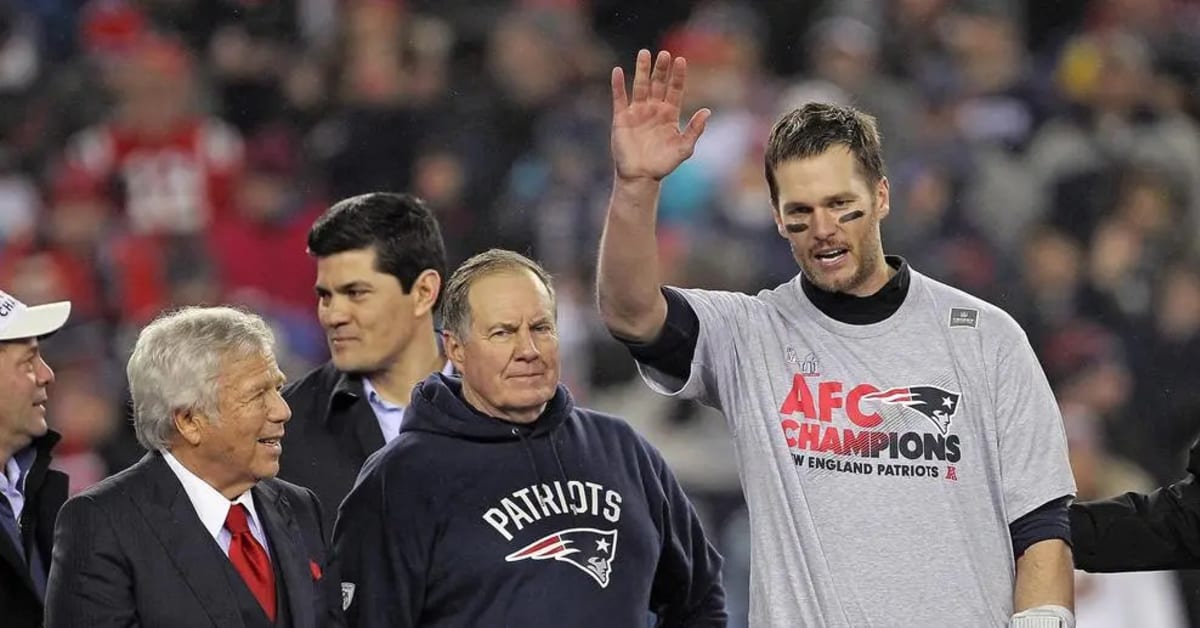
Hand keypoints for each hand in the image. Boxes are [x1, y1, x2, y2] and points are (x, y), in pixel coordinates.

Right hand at [611, 49, 709, 181]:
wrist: (641, 176)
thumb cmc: (663, 164)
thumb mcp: (685, 148)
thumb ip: (695, 129)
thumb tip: (707, 111)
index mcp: (670, 114)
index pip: (675, 89)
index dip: (678, 76)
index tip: (681, 60)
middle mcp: (654, 109)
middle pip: (658, 83)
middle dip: (661, 69)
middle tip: (664, 54)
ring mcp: (637, 112)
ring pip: (640, 86)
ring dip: (642, 70)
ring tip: (644, 53)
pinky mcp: (621, 118)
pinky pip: (619, 98)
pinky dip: (618, 85)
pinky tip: (618, 71)